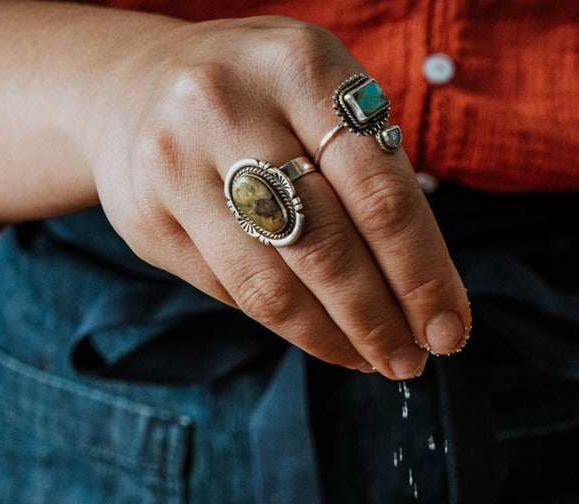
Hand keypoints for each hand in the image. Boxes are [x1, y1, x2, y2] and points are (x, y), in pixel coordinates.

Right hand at [88, 16, 469, 377]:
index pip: (382, 194)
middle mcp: (231, 108)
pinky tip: (317, 335)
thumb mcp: (318, 95)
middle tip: (411, 362)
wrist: (129, 89)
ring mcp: (178, 165)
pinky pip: (231, 292)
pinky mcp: (148, 218)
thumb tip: (425, 290)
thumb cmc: (255, 100)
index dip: (422, 274)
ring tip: (369, 360)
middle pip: (329, 248)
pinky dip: (284, 324)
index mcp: (299, 66)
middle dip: (380, 320)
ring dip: (332, 337)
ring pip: (273, 286)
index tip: (449, 329)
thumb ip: (368, 169)